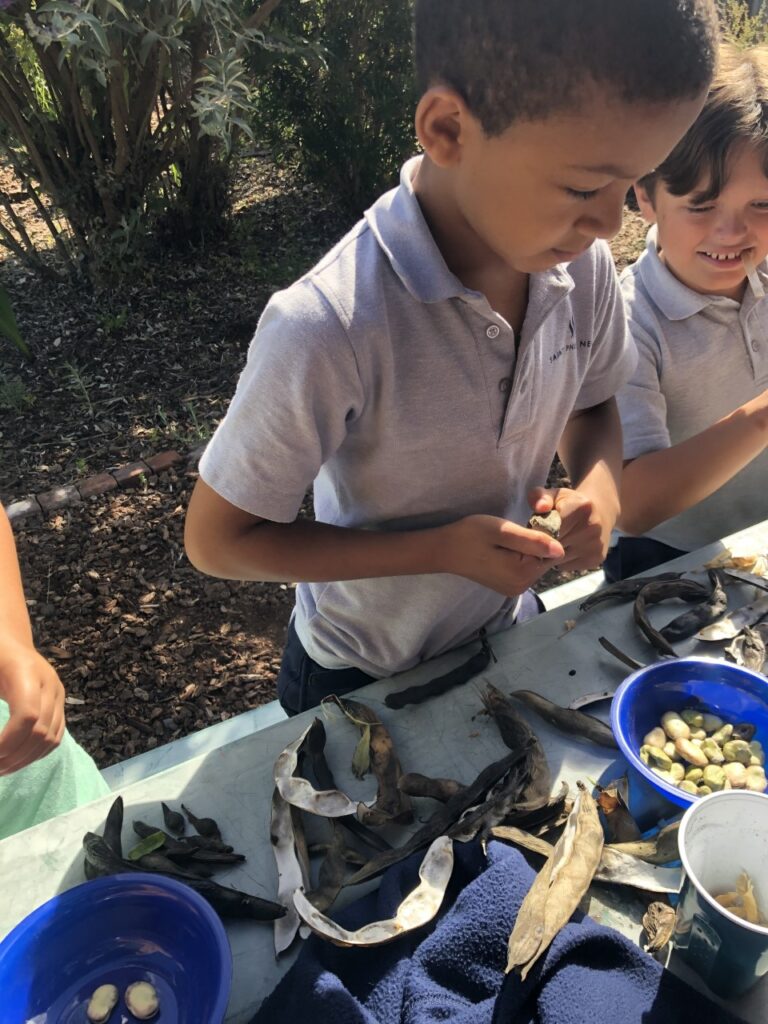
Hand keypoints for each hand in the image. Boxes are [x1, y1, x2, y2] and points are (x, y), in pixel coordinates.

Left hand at [0, 639, 65, 775]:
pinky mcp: (60, 703)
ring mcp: (58, 694)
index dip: (8, 742)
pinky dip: (37, 753)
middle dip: (13, 756)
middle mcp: (49, 683)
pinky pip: (56, 736)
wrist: (8, 639)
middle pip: (40, 731)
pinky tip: (17, 760)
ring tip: (1, 769)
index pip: (27, 716)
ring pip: (50, 738)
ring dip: (24, 760)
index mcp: (26, 671)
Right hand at [438, 514, 564, 595]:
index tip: (523, 525)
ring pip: (535, 564)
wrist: (444, 550)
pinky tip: (503, 549)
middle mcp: (521, 587)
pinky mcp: (508, 586)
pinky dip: (520, 557)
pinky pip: (525, 569)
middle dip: (536, 544)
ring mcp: (514, 589)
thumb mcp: (502, 531)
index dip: (543, 535)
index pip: (552, 552)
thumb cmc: (469, 535)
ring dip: (527, 550)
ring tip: (505, 540)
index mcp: (522, 573)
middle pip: (545, 560)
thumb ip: (532, 541)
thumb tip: (561, 550)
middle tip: (511, 532)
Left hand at [529, 486, 616, 570]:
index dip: (538, 531)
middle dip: (542, 544)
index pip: (551, 527)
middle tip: (539, 538)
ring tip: (551, 543)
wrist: (600, 514)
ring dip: (550, 554)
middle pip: (554, 545)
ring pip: (558, 559)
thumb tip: (540, 507)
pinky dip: (560, 561)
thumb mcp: (554, 495)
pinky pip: (566, 567)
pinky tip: (563, 549)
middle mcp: (593, 527)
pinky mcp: (596, 560)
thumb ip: (540, 496)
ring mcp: (596, 545)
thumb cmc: (570, 504)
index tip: (533, 529)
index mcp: (582, 507)